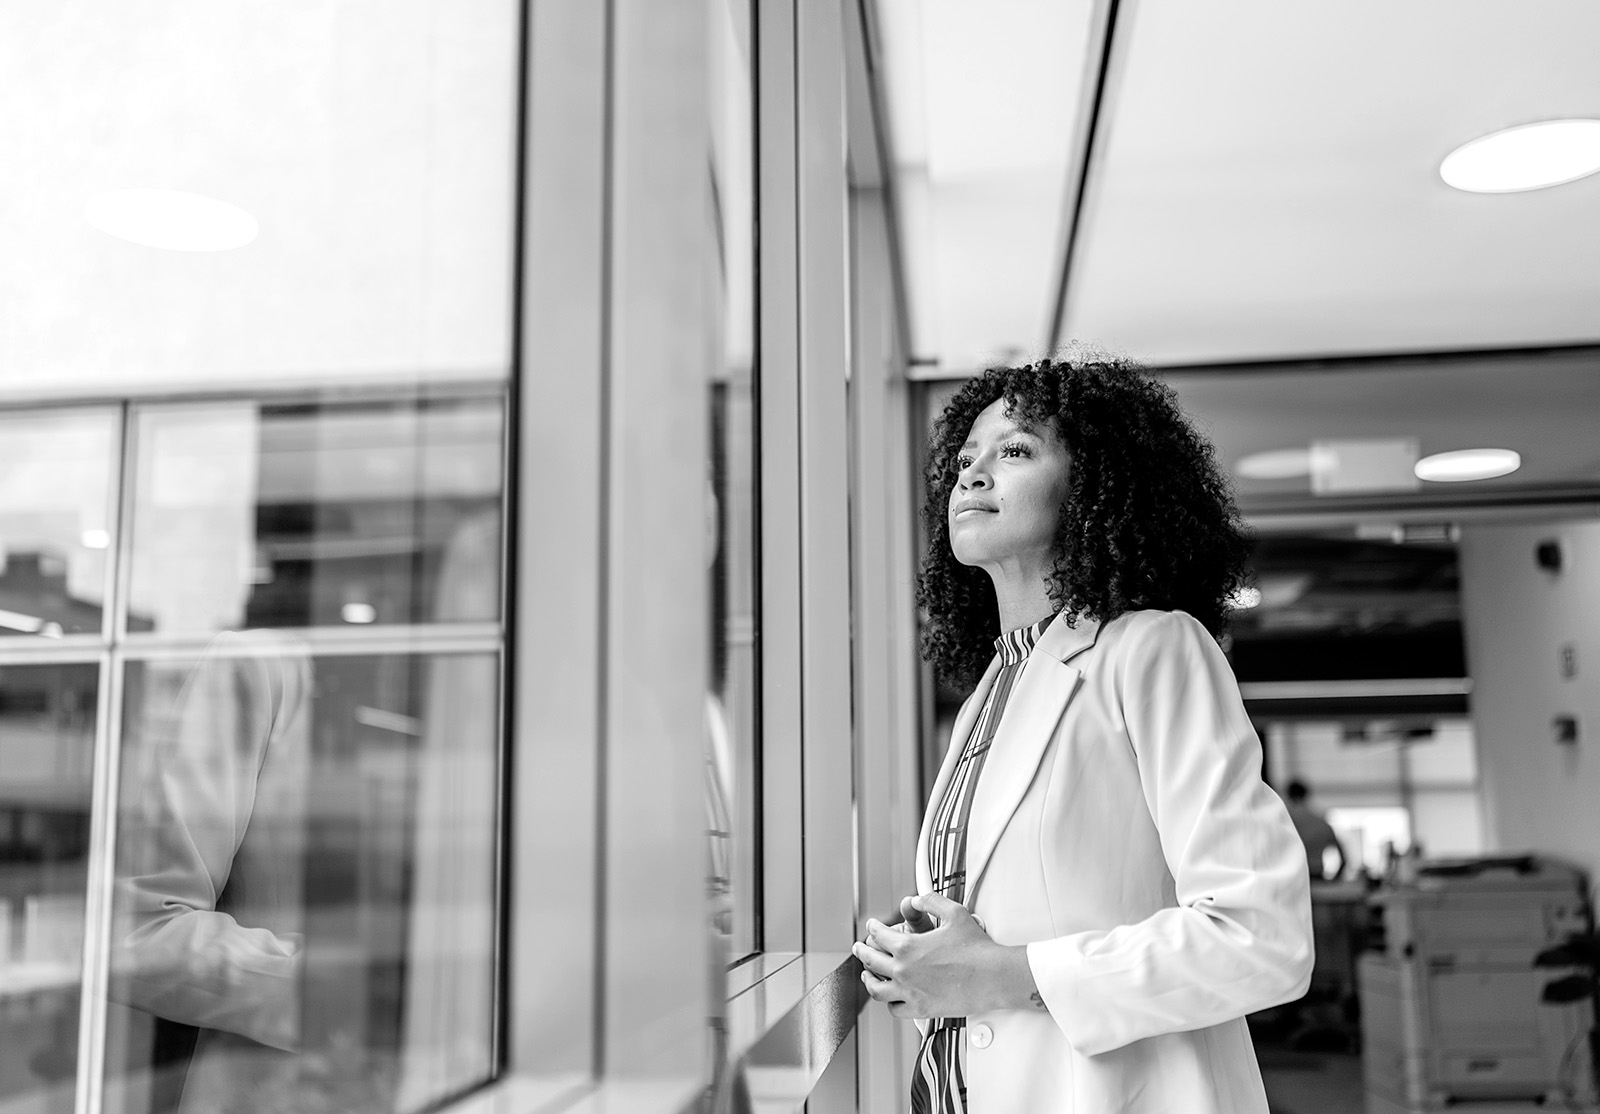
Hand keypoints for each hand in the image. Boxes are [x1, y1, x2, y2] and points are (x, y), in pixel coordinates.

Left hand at [852, 893, 1035, 1019]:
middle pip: (871, 961)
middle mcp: (903, 971)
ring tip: (867, 974)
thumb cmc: (976, 948)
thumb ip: (931, 901)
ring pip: (876, 989)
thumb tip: (917, 900)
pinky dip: (889, 1002)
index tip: (872, 926)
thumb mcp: (954, 913)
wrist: (993, 977)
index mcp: (907, 947)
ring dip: (869, 979)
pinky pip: (895, 1009)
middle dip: (862, 951)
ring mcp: (910, 992)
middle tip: (859, 947)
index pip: (878, 935)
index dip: (872, 928)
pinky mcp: (921, 1009)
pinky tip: (890, 996)